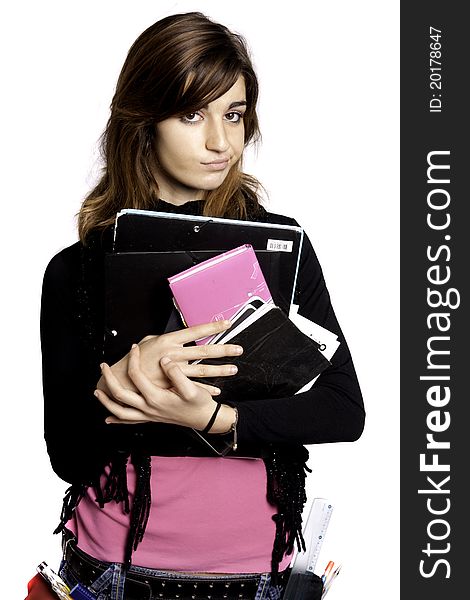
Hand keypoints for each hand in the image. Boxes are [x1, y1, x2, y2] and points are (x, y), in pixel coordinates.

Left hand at [94, 344, 236, 431]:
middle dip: (109, 379)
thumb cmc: (199, 403)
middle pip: (120, 394)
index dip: (133, 359)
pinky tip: (109, 418)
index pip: (136, 375)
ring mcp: (148, 415)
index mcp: (156, 397)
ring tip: (98, 393)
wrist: (205, 419)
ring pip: (120, 411)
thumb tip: (164, 361)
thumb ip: (177, 373)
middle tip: (103, 366)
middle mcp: (149, 407)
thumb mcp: (192, 388)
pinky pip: (129, 420)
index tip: (134, 347)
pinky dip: (117, 418)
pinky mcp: (151, 418)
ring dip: (107, 402)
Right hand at [96, 320, 241, 394]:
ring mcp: (174, 371)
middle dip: (223, 349)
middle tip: (238, 349)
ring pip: (202, 370)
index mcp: (168, 341)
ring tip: (234, 368)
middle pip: (204, 351)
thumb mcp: (149, 341)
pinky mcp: (173, 385)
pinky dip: (206, 388)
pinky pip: (193, 387)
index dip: (212, 327)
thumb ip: (166, 338)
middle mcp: (173, 355)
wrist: (124, 379)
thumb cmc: (137, 359)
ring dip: (220, 370)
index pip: (195, 331)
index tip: (227, 324)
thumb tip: (180, 335)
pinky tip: (217, 389)